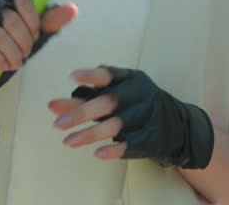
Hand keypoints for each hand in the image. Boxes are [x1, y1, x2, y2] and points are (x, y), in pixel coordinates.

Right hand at [0, 0, 76, 109]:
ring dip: (12, 54)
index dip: (33, 20)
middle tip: (25, 54)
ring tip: (15, 63)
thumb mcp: (27, 36)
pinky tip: (2, 66)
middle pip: (12, 17)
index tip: (35, 36)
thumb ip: (48, 23)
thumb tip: (72, 9)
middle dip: (24, 41)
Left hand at [48, 65, 213, 168]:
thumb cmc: (133, 104)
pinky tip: (97, 153)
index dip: (91, 76)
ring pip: (116, 125)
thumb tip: (52, 106)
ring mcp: (146, 116)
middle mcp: (139, 95)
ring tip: (68, 141)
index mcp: (130, 78)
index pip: (109, 74)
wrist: (176, 125)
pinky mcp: (150, 138)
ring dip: (90, 134)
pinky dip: (114, 149)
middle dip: (81, 113)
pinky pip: (131, 144)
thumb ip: (85, 98)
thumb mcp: (115, 94)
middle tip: (56, 123)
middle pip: (108, 102)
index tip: (71, 77)